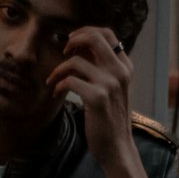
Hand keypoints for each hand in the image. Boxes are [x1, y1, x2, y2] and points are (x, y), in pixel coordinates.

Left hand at [45, 26, 134, 166]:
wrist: (116, 146)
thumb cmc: (109, 117)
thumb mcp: (112, 87)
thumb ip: (101, 67)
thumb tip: (80, 46)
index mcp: (125, 66)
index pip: (107, 33)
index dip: (85, 32)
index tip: (72, 43)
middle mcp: (120, 71)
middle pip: (94, 37)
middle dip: (73, 40)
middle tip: (63, 52)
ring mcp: (110, 84)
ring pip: (75, 61)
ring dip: (58, 70)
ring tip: (53, 81)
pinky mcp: (98, 98)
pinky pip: (69, 81)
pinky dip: (58, 85)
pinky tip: (56, 93)